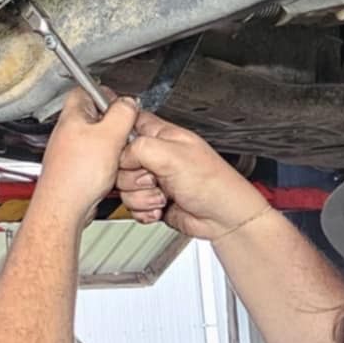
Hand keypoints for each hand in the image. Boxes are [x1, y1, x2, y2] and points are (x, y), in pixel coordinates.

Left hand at [34, 90, 139, 224]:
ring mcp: (71, 150)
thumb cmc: (76, 175)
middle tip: (123, 133)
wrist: (64, 207)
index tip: (122, 104)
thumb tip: (129, 102)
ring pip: (99, 140)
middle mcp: (69, 131)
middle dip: (115, 125)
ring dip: (113, 147)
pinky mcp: (77, 168)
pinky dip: (108, 163)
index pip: (87, 90)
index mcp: (72, 115)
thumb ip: (122, 113)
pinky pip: (98, 159)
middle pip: (97, 116)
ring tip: (117, 155)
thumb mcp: (109, 135)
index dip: (107, 94)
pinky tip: (111, 172)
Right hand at [117, 111, 272, 240]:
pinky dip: (143, 211)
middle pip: (120, 161)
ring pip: (124, 186)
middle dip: (133, 176)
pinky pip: (132, 205)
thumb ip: (138, 148)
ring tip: (163, 195)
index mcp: (162, 135)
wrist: (224, 218)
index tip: (125, 152)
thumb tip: (120, 156)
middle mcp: (155, 156)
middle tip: (152, 178)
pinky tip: (161, 208)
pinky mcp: (152, 201)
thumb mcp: (173, 155)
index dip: (120, 136)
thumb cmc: (212, 183)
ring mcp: (153, 180)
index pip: (129, 123)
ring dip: (141, 197)